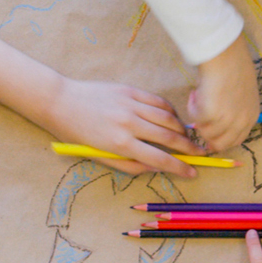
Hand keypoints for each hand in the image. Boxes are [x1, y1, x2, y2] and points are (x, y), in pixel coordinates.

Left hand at [41, 78, 202, 176]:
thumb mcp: (100, 157)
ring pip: (168, 117)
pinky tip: (173, 118)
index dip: (179, 167)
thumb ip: (130, 165)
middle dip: (189, 148)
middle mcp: (129, 123)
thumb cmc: (76, 134)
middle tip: (201, 154)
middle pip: (170, 137)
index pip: (159, 158)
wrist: (60, 102)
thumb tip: (157, 167)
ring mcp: (131, 104)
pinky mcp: (130, 90)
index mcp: (120, 144)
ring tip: (188, 137)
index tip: (192, 172)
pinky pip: (158, 101)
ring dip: (182, 129)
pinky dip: (170, 111)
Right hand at [187, 41, 260, 153]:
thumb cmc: (234, 66)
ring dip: (198, 115)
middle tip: (199, 119)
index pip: (236, 140)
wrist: (226, 55)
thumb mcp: (243, 93)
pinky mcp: (210, 115)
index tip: (209, 138)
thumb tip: (220, 121)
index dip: (221, 141)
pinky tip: (196, 91)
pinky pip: (194, 118)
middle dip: (206, 133)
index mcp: (251, 116)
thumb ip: (235, 109)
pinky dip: (192, 105)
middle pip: (220, 144)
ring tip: (200, 95)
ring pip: (204, 132)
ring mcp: (226, 120)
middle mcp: (241, 122)